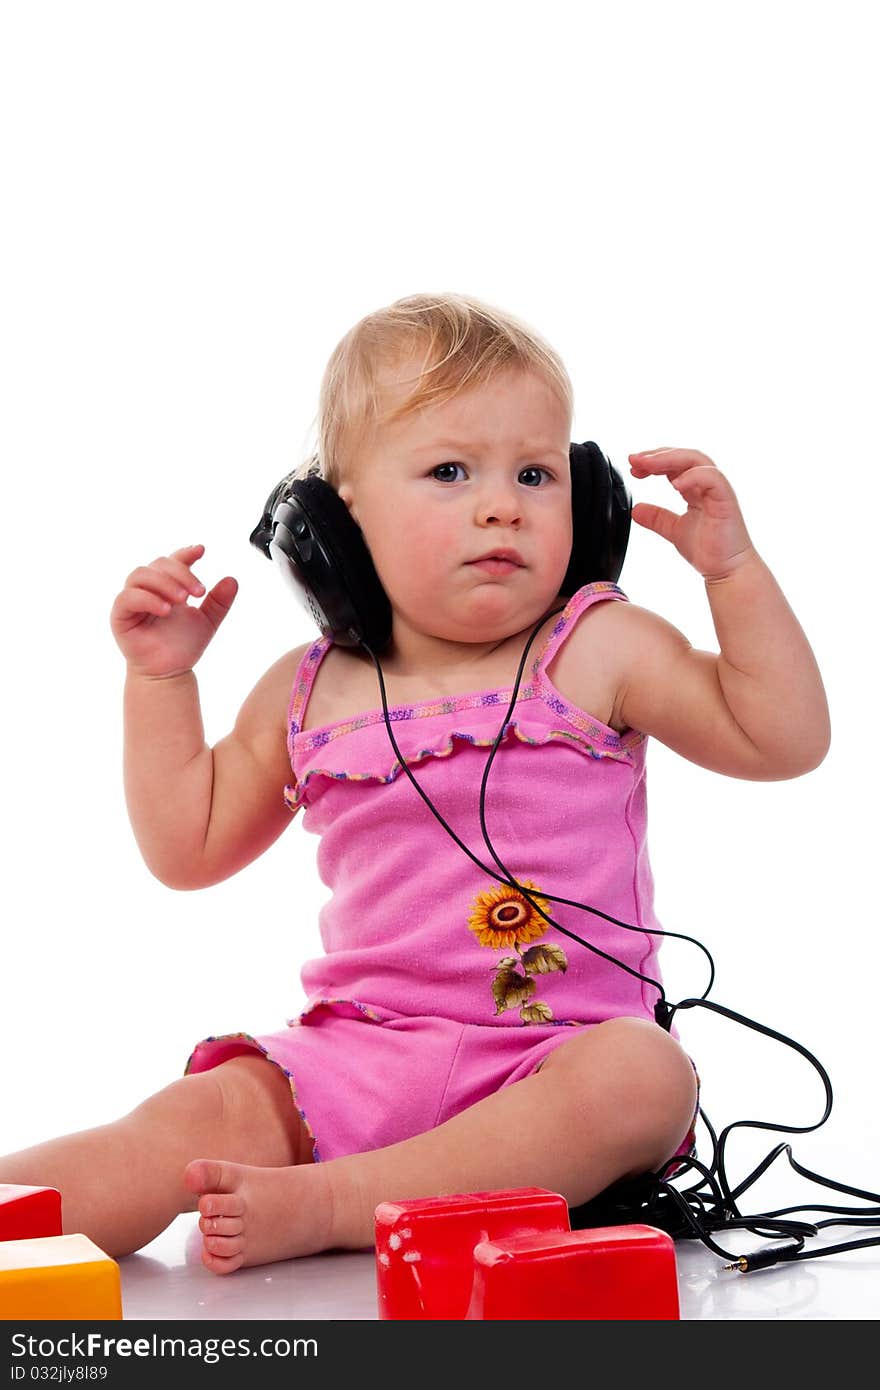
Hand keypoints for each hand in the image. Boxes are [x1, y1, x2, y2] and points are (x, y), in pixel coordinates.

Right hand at [110, 544, 237, 677]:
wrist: (169, 673)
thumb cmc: (183, 646)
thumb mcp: (208, 621)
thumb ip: (219, 601)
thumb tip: (232, 579)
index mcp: (167, 586)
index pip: (173, 561)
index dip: (185, 553)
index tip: (201, 551)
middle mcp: (148, 589)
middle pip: (158, 564)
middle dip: (180, 573)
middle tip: (198, 592)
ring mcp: (132, 600)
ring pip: (140, 575)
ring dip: (164, 583)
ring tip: (182, 600)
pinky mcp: (120, 615)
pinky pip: (127, 597)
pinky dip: (147, 599)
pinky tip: (166, 609)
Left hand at [628, 448, 756, 580]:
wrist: (728, 571)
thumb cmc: (710, 551)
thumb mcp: (674, 530)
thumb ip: (657, 518)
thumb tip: (635, 510)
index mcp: (696, 489)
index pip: (674, 464)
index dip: (653, 461)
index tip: (633, 466)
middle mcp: (707, 485)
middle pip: (683, 456)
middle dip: (657, 455)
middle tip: (634, 459)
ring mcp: (718, 490)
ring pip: (696, 460)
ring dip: (669, 458)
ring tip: (647, 464)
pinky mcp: (726, 500)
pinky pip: (712, 478)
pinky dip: (693, 476)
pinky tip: (674, 483)